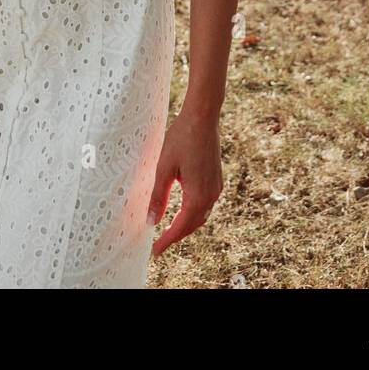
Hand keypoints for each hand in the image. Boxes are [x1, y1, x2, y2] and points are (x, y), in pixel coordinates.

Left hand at [147, 111, 222, 256]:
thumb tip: (152, 221)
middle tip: (159, 244)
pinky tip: (182, 210)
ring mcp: (216, 188)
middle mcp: (211, 195)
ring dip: (185, 225)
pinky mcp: (216, 179)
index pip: (180, 227)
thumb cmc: (181, 138)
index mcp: (197, 196)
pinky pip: (205, 204)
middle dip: (176, 235)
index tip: (155, 252)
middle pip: (192, 225)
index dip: (167, 241)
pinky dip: (193, 212)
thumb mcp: (164, 167)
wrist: (203, 117)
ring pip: (200, 215)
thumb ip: (158, 196)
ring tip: (168, 230)